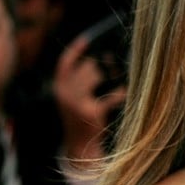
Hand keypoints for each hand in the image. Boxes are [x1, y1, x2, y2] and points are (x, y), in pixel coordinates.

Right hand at [53, 35, 126, 163]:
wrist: (80, 145)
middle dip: (101, 65)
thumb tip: (99, 60)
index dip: (76, 49)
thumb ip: (81, 81)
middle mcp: (65, 93)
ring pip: (96, 77)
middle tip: (113, 65)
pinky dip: (120, 93)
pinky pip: (110, 96)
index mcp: (59, 88)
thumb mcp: (73, 97)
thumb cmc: (81, 117)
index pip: (64, 62)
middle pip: (86, 67)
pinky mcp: (91, 111)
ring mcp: (77, 102)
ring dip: (110, 75)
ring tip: (119, 78)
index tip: (87, 39)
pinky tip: (125, 92)